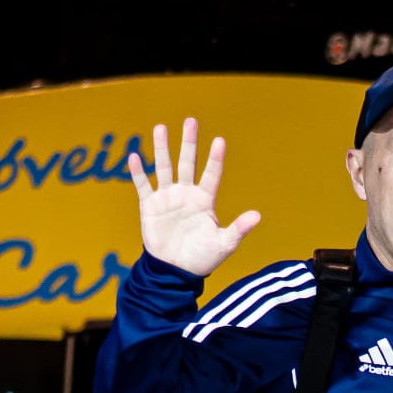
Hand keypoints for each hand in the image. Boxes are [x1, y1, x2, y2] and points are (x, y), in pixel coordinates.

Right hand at [129, 118, 260, 276]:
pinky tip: (135, 156)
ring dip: (162, 148)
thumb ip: (238, 229)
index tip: (220, 141)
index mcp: (205, 200)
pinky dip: (138, 172)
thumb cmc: (202, 258)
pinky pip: (143, 186)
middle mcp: (186, 194)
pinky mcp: (150, 206)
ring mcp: (168, 198)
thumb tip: (257, 215)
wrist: (176, 271)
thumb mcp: (224, 244)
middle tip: (191, 121)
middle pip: (187, 162)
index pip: (211, 174)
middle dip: (189, 142)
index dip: (215, 158)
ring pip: (164, 167)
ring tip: (161, 127)